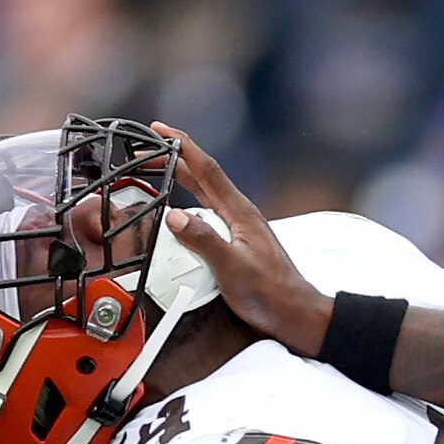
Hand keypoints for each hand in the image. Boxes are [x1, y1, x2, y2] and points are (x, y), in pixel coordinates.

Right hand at [149, 121, 332, 353]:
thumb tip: (175, 216)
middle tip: (146, 147)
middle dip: (175, 158)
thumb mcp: (233, 268)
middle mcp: (241, 214)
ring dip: (182, 178)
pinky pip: (209, 212)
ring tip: (159, 169)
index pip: (208, 170)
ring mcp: (241, 227)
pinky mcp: (239, 241)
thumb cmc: (272, 294)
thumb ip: (204, 241)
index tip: (160, 129)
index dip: (182, 147)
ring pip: (206, 193)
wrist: (297, 314)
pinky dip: (190, 202)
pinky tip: (182, 209)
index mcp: (241, 213)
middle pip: (204, 177)